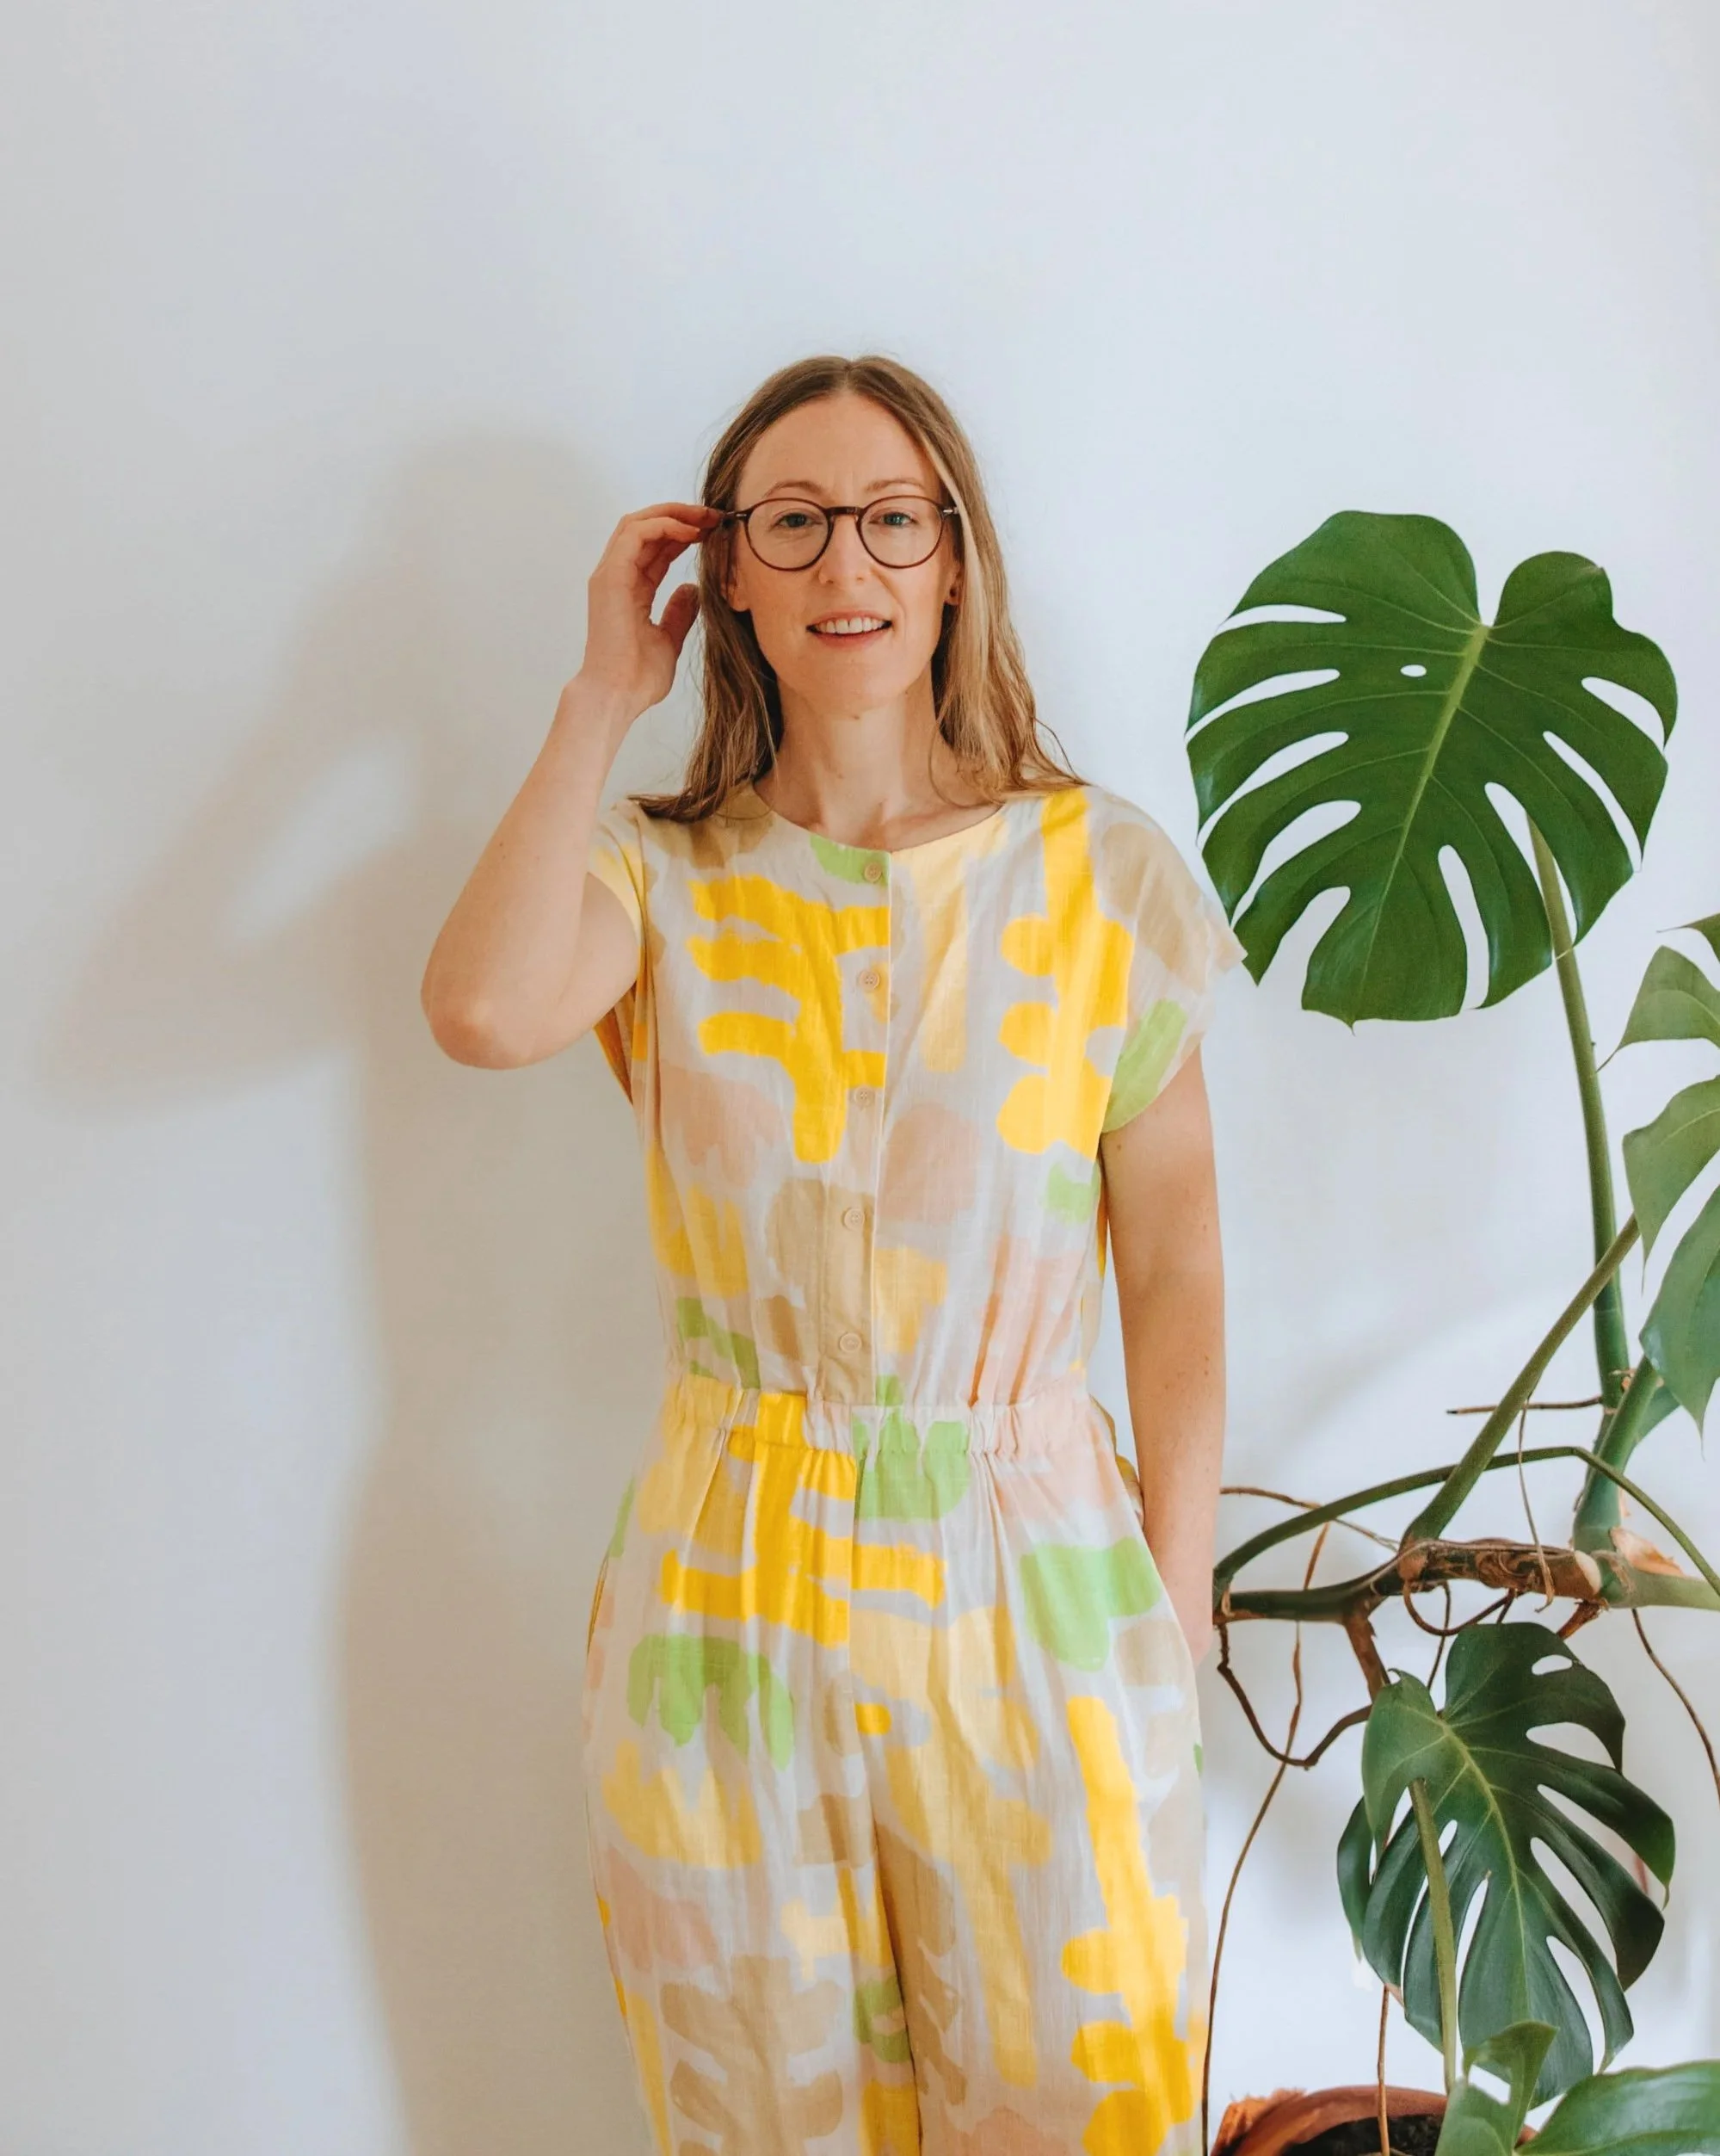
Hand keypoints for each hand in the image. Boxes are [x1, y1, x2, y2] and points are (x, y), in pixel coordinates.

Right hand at [575, 500, 720, 720]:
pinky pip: (635, 535)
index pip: (656, 547)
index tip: (715, 531)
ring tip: (705, 517)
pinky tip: (690, 531)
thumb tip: (693, 590)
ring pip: (637, 523)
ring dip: (673, 514)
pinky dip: (663, 525)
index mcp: (630, 589)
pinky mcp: (610, 577)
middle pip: (645, 527)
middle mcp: (617, 576)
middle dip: (680, 515)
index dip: (685, 533)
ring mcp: (610, 574)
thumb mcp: (669, 641)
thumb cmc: (637, 678)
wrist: (617, 696)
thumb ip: (679, 613)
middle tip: (713, 516)